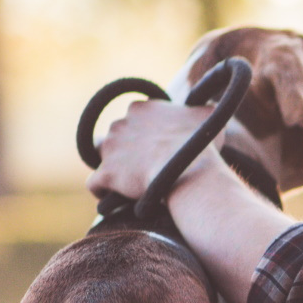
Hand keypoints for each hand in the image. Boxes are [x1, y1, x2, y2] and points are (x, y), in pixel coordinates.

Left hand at [85, 100, 220, 201]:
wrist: (186, 171)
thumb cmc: (198, 144)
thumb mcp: (206, 116)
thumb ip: (202, 106)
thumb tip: (208, 104)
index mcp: (140, 108)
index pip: (134, 119)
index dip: (144, 133)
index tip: (156, 146)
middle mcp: (119, 124)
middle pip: (117, 137)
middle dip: (128, 149)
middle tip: (146, 165)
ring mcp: (109, 149)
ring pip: (104, 158)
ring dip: (115, 168)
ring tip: (131, 183)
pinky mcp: (105, 174)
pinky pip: (94, 183)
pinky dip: (102, 190)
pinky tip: (112, 197)